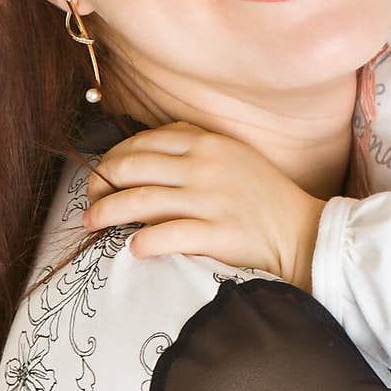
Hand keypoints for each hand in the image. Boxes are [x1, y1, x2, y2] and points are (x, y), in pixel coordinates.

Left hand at [83, 121, 325, 289]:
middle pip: (133, 167)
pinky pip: (167, 236)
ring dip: (107, 212)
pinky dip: (143, 243)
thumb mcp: (233, 156)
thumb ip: (194, 148)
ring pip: (140, 200)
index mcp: (208, 143)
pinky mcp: (217, 234)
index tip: (101, 174)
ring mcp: (211, 200)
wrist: (302, 231)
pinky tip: (132, 250)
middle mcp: (205, 167)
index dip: (113, 156)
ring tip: (91, 223)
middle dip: (101, 183)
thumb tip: (144, 154)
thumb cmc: (264, 195)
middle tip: (88, 200)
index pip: (145, 141)